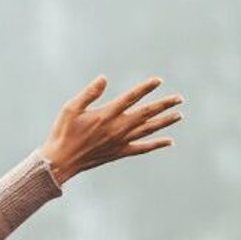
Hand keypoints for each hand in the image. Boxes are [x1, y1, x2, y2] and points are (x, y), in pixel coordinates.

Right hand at [36, 75, 182, 184]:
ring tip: (178, 115)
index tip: (158, 81)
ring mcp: (120, 142)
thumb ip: (89, 93)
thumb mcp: (70, 108)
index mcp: (106, 115)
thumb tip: (104, 78)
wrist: (61, 161)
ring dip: (165, 122)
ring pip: (148, 130)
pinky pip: (142, 148)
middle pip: (146, 114)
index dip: (145, 88)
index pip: (130, 97)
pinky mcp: (119, 152)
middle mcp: (117, 128)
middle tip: (179, 99)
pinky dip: (156, 144)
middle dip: (164, 105)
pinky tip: (169, 141)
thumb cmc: (63, 132)